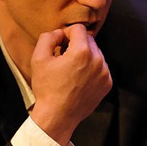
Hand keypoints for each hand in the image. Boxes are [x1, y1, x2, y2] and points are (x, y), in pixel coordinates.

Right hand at [29, 24, 111, 145]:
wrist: (58, 116)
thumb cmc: (47, 88)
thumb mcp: (38, 59)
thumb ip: (48, 38)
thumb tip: (60, 33)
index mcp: (82, 52)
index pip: (79, 28)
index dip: (67, 33)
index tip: (60, 45)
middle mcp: (98, 60)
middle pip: (89, 40)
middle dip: (76, 44)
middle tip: (64, 58)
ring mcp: (105, 73)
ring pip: (96, 53)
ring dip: (85, 56)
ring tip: (71, 70)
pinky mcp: (107, 84)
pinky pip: (101, 68)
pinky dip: (91, 69)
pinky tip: (79, 79)